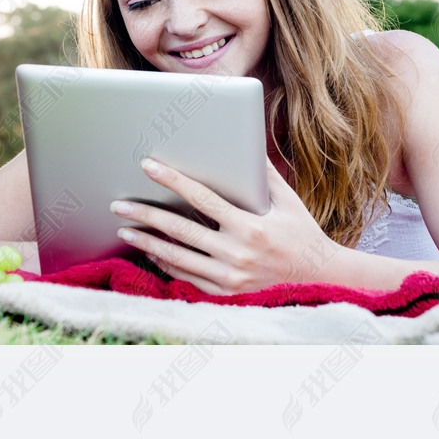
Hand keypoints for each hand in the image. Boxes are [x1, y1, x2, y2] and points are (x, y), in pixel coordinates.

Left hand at [110, 158, 341, 294]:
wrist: (319, 279)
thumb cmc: (302, 235)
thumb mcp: (289, 202)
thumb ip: (265, 175)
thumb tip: (246, 145)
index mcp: (251, 227)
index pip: (203, 198)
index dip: (174, 181)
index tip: (150, 166)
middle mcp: (237, 254)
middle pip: (180, 231)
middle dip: (146, 216)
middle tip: (119, 204)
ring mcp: (230, 277)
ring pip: (178, 258)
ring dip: (148, 244)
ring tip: (125, 230)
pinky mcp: (226, 293)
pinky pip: (188, 278)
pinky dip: (167, 265)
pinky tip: (151, 253)